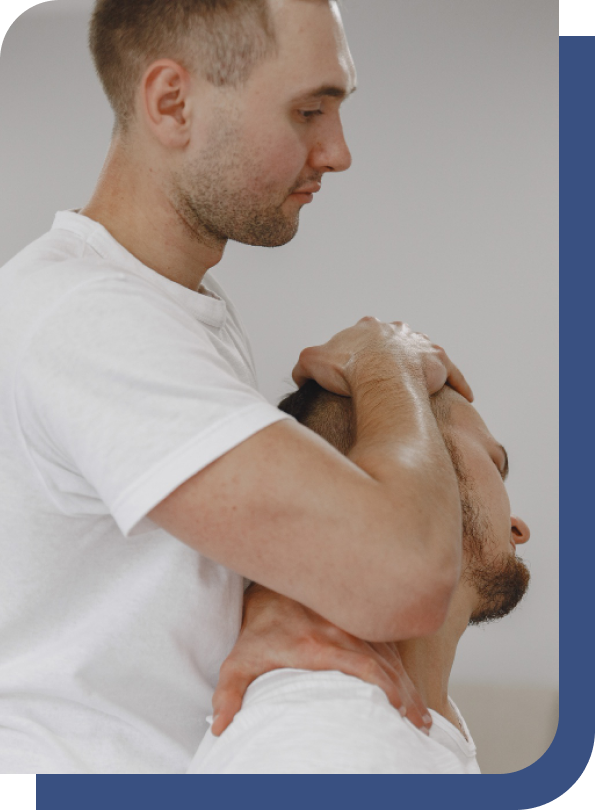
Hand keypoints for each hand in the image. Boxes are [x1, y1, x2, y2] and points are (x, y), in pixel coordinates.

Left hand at [211, 584, 431, 736]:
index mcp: (317, 644)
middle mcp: (340, 630)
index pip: (364, 665)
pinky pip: (385, 640)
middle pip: (384, 663)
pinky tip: (409, 685)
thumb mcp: (239, 659)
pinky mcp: (357, 618)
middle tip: (419, 721)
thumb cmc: (258, 626)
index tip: (400, 709)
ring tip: (420, 712)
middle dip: (406, 693)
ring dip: (407, 681)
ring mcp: (352, 621)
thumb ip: (229, 692)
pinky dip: (400, 664)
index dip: (385, 687)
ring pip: (389, 652)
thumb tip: (220, 727)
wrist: (270, 585)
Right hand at [292, 317, 472, 401]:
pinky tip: (462, 396)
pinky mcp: (438, 362)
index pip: (363, 335)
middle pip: (394, 341)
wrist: (379, 374)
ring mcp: (418, 344)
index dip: (358, 352)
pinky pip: (451, 372)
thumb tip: (301, 376)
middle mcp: (396, 330)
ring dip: (421, 366)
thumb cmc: (349, 368)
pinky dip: (456, 382)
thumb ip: (304, 367)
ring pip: (422, 354)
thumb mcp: (312, 363)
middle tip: (386, 378)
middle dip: (391, 356)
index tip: (357, 368)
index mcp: (367, 328)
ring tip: (421, 385)